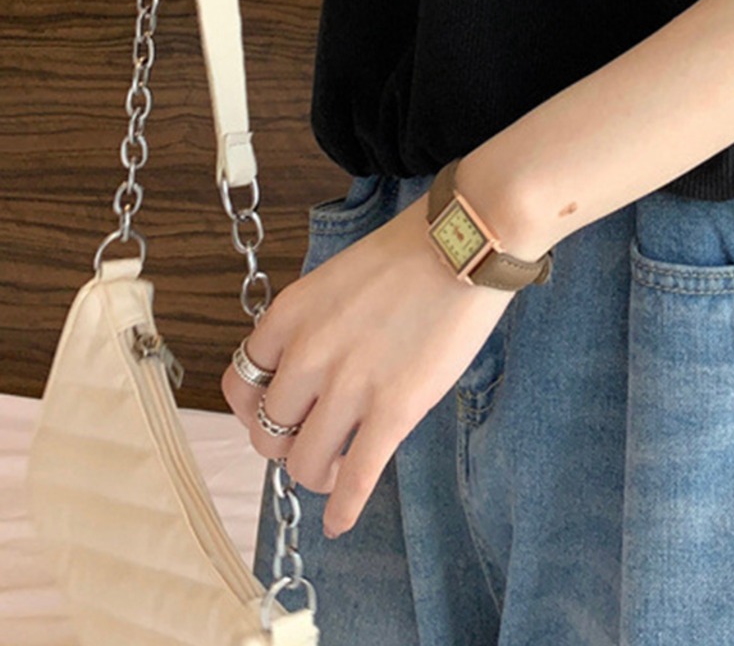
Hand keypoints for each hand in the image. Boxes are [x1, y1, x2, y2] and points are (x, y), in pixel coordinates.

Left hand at [221, 194, 515, 538]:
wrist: (465, 241)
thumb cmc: (413, 249)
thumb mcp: (338, 277)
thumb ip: (314, 323)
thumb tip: (310, 366)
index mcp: (290, 315)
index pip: (239, 384)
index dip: (253, 409)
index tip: (275, 413)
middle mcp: (308, 353)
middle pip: (269, 431)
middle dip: (287, 443)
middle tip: (313, 439)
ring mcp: (350, 385)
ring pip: (304, 463)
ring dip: (316, 474)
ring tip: (338, 467)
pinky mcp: (395, 409)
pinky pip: (358, 476)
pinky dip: (345, 508)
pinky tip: (341, 521)